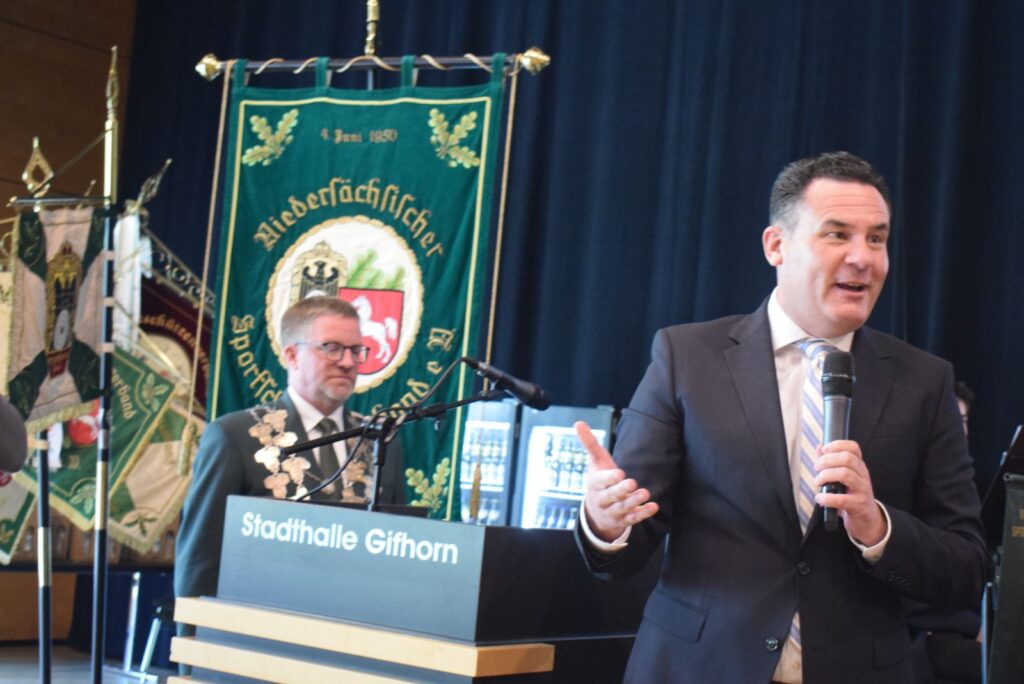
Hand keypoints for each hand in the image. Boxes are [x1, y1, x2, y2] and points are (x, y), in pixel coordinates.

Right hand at [575, 420, 658, 543]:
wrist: (596, 510)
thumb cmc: (599, 479)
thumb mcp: (595, 462)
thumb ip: (590, 443)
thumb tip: (578, 422)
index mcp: (594, 484)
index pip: (600, 481)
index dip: (609, 478)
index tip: (619, 473)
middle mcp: (601, 499)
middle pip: (611, 496)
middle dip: (621, 490)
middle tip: (633, 483)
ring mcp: (612, 511)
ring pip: (622, 508)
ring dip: (634, 501)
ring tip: (645, 493)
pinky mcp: (623, 520)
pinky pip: (633, 518)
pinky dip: (643, 514)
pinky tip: (653, 507)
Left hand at [814, 439, 886, 544]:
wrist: (868, 520)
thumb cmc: (852, 495)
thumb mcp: (845, 477)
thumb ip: (832, 462)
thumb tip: (820, 446)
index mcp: (859, 466)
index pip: (854, 448)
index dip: (837, 445)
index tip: (824, 450)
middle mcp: (863, 475)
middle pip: (847, 458)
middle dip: (827, 460)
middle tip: (817, 468)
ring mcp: (862, 490)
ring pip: (845, 474)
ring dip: (826, 476)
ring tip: (818, 482)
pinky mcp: (858, 505)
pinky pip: (841, 499)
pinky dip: (827, 498)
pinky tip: (820, 498)